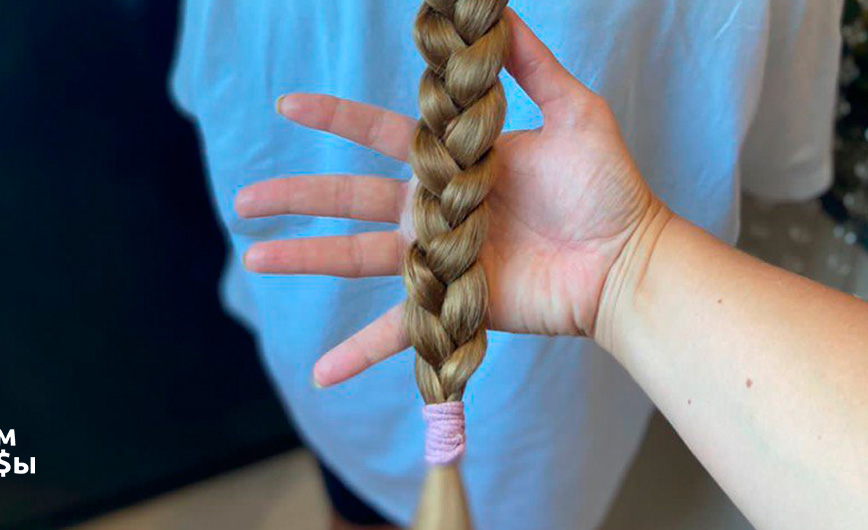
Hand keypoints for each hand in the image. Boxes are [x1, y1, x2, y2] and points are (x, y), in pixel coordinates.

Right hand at [235, 10, 661, 386]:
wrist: (625, 258)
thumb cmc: (606, 185)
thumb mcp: (572, 110)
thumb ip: (529, 64)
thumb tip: (496, 8)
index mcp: (452, 163)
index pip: (377, 134)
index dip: (333, 119)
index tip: (287, 105)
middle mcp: (434, 208)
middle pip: (347, 197)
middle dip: (294, 195)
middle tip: (242, 199)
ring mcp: (437, 258)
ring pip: (355, 257)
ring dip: (304, 258)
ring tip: (253, 259)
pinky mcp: (450, 304)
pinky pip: (398, 333)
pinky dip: (360, 354)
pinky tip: (321, 375)